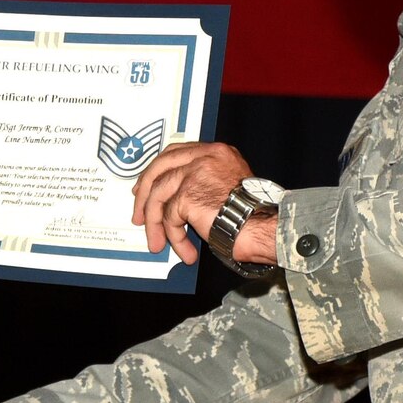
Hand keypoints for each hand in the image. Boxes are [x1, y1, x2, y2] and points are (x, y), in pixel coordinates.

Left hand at [131, 141, 274, 265]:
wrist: (262, 227)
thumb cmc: (253, 214)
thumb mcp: (229, 186)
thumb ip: (205, 182)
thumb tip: (176, 198)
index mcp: (217, 152)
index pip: (177, 153)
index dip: (158, 170)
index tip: (147, 186)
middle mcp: (205, 157)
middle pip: (161, 167)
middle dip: (145, 193)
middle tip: (140, 214)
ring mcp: (195, 173)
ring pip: (160, 194)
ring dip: (156, 223)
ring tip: (158, 242)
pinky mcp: (188, 194)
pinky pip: (170, 217)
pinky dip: (174, 236)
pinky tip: (184, 250)